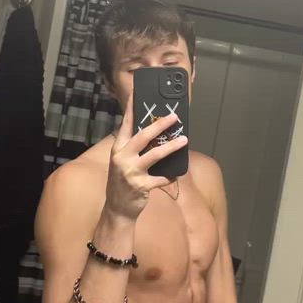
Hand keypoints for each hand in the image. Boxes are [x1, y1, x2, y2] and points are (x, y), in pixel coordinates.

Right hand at [105, 90, 187, 219]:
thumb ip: (133, 148)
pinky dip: (170, 176)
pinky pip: (161, 178)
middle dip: (160, 124)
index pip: (125, 124)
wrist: (117, 209)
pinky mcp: (141, 185)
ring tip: (184, 140)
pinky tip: (175, 174)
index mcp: (117, 149)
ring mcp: (131, 172)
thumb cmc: (122, 182)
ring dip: (171, 147)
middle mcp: (122, 158)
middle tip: (174, 117)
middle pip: (143, 136)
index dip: (131, 109)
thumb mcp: (122, 162)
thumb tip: (154, 133)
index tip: (137, 93)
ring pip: (155, 154)